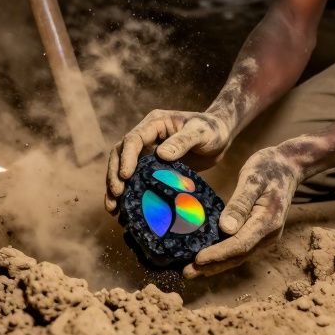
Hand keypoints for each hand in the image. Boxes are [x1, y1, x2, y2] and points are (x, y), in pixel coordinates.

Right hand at [104, 108, 234, 212]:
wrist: (221, 136)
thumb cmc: (212, 129)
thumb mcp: (200, 133)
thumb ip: (183, 141)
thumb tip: (161, 155)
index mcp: (154, 123)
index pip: (133, 139)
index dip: (126, 158)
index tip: (125, 176)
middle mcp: (147, 137)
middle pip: (120, 154)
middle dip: (114, 175)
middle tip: (116, 196)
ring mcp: (148, 152)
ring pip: (123, 168)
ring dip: (116, 186)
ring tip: (113, 209)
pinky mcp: (153, 167)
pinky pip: (137, 179)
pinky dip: (130, 194)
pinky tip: (126, 210)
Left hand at [183, 142, 307, 277]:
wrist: (289, 166)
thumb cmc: (270, 167)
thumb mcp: (253, 179)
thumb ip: (240, 204)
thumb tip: (225, 229)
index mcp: (268, 221)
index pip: (239, 245)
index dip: (218, 254)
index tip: (197, 260)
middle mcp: (269, 234)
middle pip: (238, 256)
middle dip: (213, 266)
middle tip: (187, 273)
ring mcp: (267, 237)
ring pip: (239, 256)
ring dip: (216, 265)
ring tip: (192, 271)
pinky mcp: (261, 234)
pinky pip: (241, 249)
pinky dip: (224, 256)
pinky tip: (208, 258)